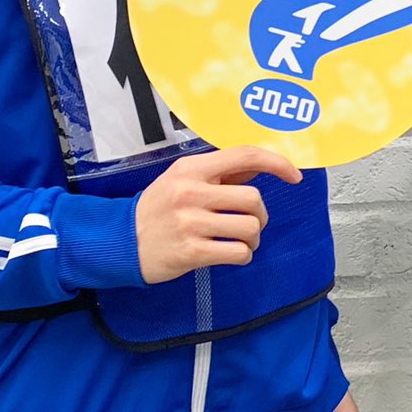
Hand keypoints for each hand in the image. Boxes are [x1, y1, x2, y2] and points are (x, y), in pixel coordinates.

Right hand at [134, 146, 300, 283]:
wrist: (118, 241)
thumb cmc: (156, 210)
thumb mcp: (182, 180)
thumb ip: (220, 173)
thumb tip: (259, 167)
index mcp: (191, 169)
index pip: (245, 156)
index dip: (277, 163)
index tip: (294, 175)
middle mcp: (190, 192)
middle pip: (254, 200)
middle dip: (260, 216)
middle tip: (248, 223)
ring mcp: (190, 223)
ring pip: (250, 228)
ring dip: (252, 239)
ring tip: (237, 241)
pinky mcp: (190, 252)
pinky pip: (238, 253)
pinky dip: (242, 256)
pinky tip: (230, 254)